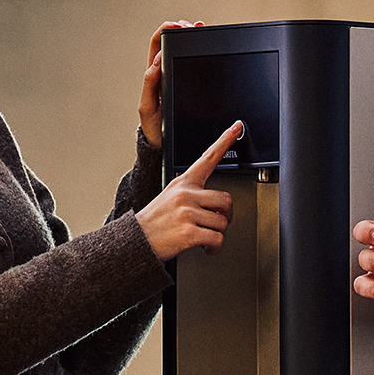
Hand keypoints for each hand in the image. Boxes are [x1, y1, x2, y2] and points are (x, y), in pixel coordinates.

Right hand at [136, 121, 240, 259]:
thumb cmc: (156, 220)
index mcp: (183, 183)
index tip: (237, 127)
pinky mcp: (189, 232)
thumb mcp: (169, 195)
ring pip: (223, 221)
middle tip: (215, 221)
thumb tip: (214, 201)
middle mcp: (186, 194)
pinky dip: (214, 247)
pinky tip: (205, 247)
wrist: (137, 241)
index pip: (207, 157)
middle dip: (225, 214)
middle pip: (226, 200)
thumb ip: (191, 191)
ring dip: (217, 232)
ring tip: (204, 235)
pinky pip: (217, 239)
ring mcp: (188, 213)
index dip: (225, 141)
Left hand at [139, 20, 202, 147]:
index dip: (165, 30)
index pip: (156, 44)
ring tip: (201, 28)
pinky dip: (199, 49)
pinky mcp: (186, 83)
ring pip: (182, 49)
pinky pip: (192, 62)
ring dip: (191, 35)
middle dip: (181, 28)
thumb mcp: (147, 106)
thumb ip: (150, 84)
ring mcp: (175, 76)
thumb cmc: (154, 125)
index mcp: (153, 74)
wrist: (164, 142)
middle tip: (194, 26)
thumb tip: (156, 61)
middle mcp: (164, 72)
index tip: (178, 26)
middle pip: (170, 41)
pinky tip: (207, 43)